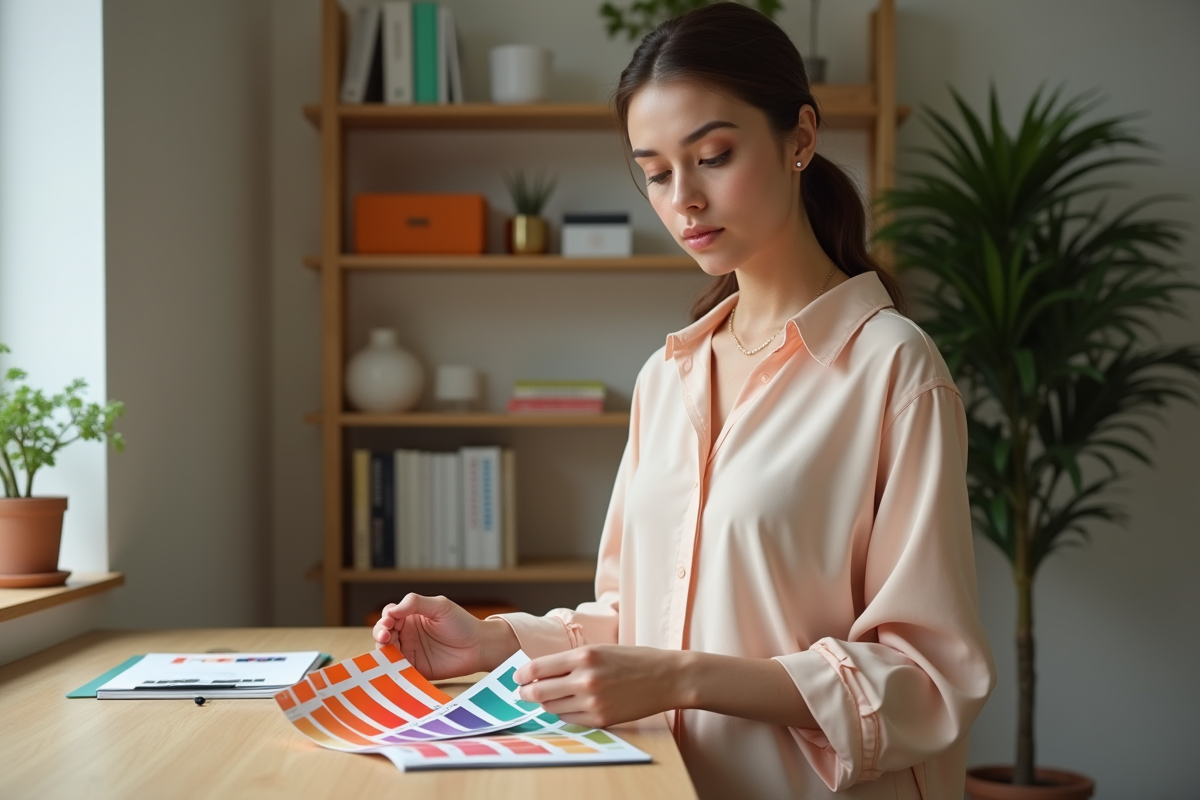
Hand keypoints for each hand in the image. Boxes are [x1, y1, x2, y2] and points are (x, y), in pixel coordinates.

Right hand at [372, 594, 517, 679]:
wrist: (478, 647)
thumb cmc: (461, 623)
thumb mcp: (440, 606)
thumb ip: (416, 603)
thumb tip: (391, 610)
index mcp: (412, 616)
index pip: (390, 615)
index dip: (386, 618)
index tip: (389, 621)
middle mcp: (408, 634)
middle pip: (383, 632)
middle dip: (380, 633)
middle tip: (385, 636)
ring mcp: (410, 652)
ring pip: (387, 651)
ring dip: (382, 650)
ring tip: (387, 648)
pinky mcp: (415, 669)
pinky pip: (397, 669)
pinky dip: (390, 667)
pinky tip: (391, 665)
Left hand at [513, 645, 683, 728]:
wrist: (666, 677)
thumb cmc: (634, 659)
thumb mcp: (601, 650)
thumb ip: (572, 660)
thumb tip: (542, 671)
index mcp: (584, 655)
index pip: (539, 668)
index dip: (523, 674)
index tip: (518, 677)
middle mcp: (585, 679)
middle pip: (539, 691)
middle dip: (526, 693)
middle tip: (523, 692)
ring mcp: (593, 702)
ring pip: (553, 707)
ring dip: (546, 703)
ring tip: (549, 698)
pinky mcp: (601, 719)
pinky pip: (570, 719)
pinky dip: (564, 713)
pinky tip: (569, 705)